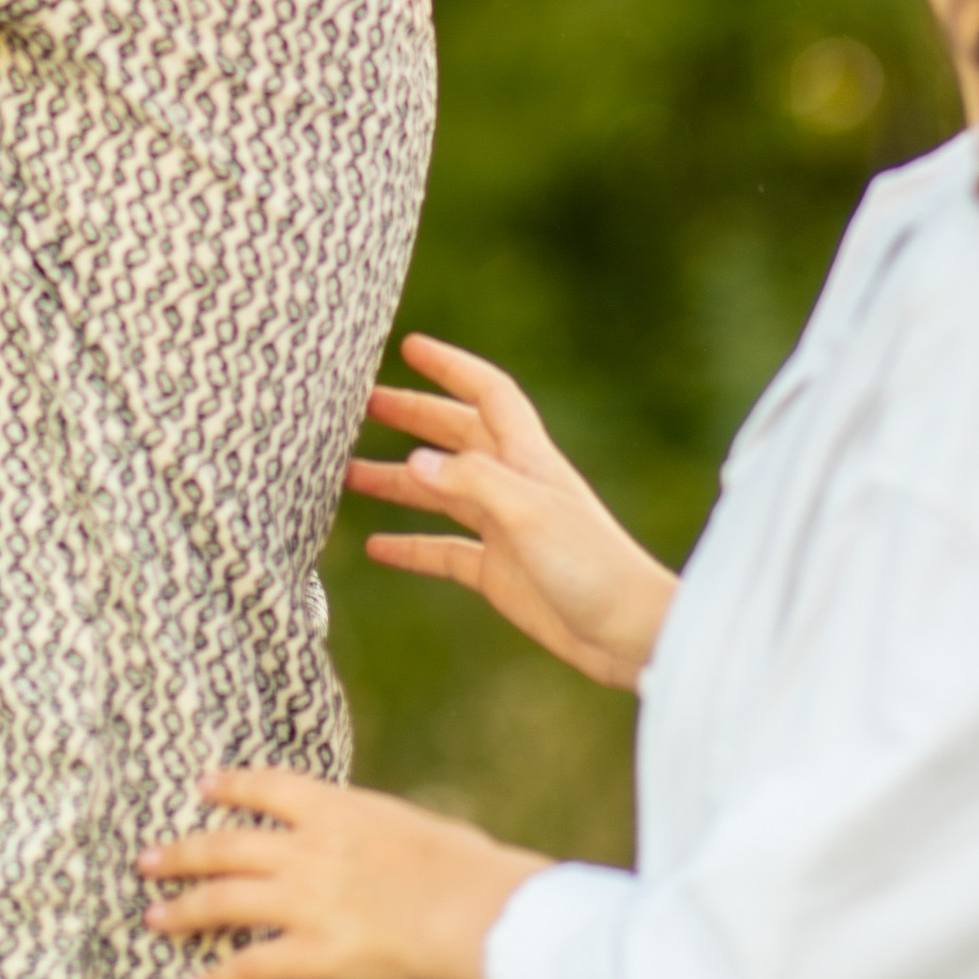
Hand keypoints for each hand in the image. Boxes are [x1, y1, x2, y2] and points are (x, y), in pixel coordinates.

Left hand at [138, 767, 546, 978]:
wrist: (474, 910)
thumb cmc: (464, 867)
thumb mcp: (412, 826)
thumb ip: (379, 831)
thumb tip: (384, 841)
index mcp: (336, 807)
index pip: (266, 786)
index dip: (229, 785)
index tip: (201, 785)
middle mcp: (308, 849)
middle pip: (226, 845)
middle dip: (182, 853)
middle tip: (147, 860)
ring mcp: (305, 901)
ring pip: (223, 900)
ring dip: (184, 910)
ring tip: (153, 918)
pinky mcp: (314, 954)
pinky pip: (251, 967)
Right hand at [350, 332, 675, 691]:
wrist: (630, 633)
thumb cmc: (592, 566)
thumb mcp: (530, 514)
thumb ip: (473, 482)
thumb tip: (413, 461)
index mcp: (527, 458)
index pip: (487, 393)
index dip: (452, 366)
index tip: (410, 346)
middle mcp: (513, 485)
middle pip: (455, 436)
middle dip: (413, 415)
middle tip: (362, 404)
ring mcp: (504, 529)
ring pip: (440, 493)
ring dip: (398, 480)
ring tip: (347, 474)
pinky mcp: (499, 572)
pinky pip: (443, 550)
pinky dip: (409, 546)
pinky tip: (375, 547)